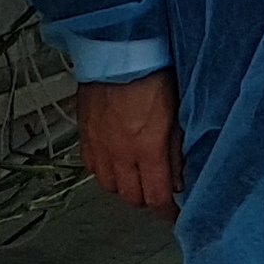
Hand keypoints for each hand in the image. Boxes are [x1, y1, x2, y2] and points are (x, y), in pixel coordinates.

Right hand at [76, 73, 180, 212]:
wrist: (118, 50)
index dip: (167, 212)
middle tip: (157, 193)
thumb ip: (175, 150)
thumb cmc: (151, 72)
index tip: (174, 214)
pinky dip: (104, 172)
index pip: (156, 197)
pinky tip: (114, 164)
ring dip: (124, 188)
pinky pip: (92, 167)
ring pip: (109, 186)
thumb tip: (178, 178)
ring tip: (136, 178)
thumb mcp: (176, 114)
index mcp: (148, 148)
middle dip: (147, 200)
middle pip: (131, 197)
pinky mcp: (85, 135)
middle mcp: (121, 153)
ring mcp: (100, 145)